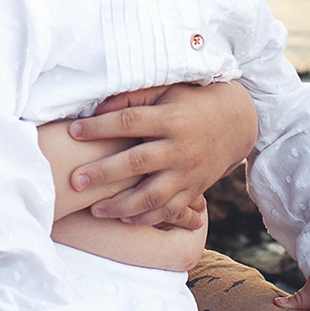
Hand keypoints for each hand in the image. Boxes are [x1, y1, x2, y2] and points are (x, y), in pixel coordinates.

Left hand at [66, 79, 256, 225]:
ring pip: (153, 195)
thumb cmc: (192, 102)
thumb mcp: (167, 90)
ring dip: (122, 206)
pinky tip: (124, 220)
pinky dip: (148, 217)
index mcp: (171, 118)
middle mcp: (179, 147)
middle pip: (137, 162)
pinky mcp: (194, 189)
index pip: (130, 122)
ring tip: (95, 210)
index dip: (100, 127)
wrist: (236, 123)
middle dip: (104, 173)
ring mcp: (188, 172)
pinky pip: (170, 209)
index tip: (73, 132)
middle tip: (75, 181)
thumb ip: (134, 97)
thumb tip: (97, 107)